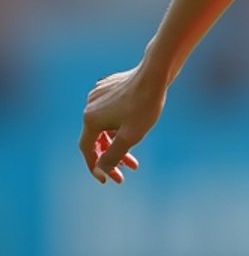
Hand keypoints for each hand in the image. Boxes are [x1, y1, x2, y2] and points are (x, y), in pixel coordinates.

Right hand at [79, 64, 165, 182]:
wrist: (154, 74)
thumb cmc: (144, 106)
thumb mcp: (130, 137)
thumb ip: (113, 155)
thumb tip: (100, 170)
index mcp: (91, 119)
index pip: (87, 150)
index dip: (95, 167)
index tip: (107, 180)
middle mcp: (90, 106)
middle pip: (97, 140)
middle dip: (110, 159)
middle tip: (123, 175)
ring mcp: (98, 96)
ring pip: (105, 128)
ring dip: (117, 145)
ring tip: (134, 163)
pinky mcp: (108, 89)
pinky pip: (110, 115)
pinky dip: (119, 129)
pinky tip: (133, 134)